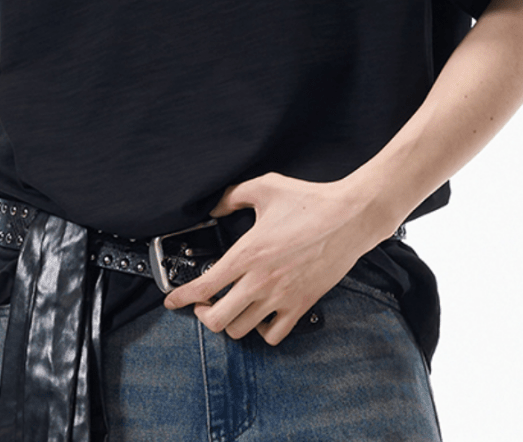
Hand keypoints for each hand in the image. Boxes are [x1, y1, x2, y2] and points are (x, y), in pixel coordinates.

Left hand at [162, 171, 389, 345]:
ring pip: (242, 330)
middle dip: (202, 315)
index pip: (205, 286)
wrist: (350, 217)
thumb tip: (215, 206)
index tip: (172, 300)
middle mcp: (261, 280)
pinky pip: (274, 335)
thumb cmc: (310, 201)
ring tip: (230, 309)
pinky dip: (262, 331)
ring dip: (230, 322)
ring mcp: (282, 297)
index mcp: (248, 252)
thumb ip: (233, 195)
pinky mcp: (301, 305)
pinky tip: (260, 316)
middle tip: (203, 304)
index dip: (181, 297)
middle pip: (217, 319)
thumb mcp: (265, 187)